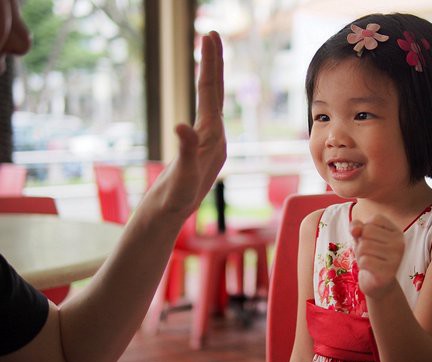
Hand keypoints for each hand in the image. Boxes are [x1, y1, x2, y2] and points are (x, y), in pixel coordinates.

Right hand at [151, 31, 225, 214]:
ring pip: (211, 100)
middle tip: (213, 33)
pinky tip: (204, 88)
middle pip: (215, 92)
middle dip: (214, 62)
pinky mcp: (200, 145)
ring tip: (210, 52)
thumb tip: (181, 124)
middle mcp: (215, 136)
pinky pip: (204, 111)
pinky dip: (204, 93)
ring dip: (211, 75)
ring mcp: (209, 140)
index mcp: (213, 139)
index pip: (210, 94)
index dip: (210, 64)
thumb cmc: (176, 201)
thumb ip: (185, 151)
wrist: (172, 214)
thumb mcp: (182, 177)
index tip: (209, 36)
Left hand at [350, 215, 403, 298]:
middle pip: (367, 232)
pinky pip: (364, 260)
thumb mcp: (362, 237)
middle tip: (370, 254)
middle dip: (361, 243)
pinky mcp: (389, 272)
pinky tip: (371, 270)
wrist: (378, 285)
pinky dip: (362, 265)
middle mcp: (400, 243)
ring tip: (370, 262)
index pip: (374, 219)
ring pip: (363, 246)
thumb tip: (356, 229)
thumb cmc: (370, 256)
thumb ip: (356, 226)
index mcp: (397, 232)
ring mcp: (396, 258)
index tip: (372, 242)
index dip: (365, 230)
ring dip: (360, 255)